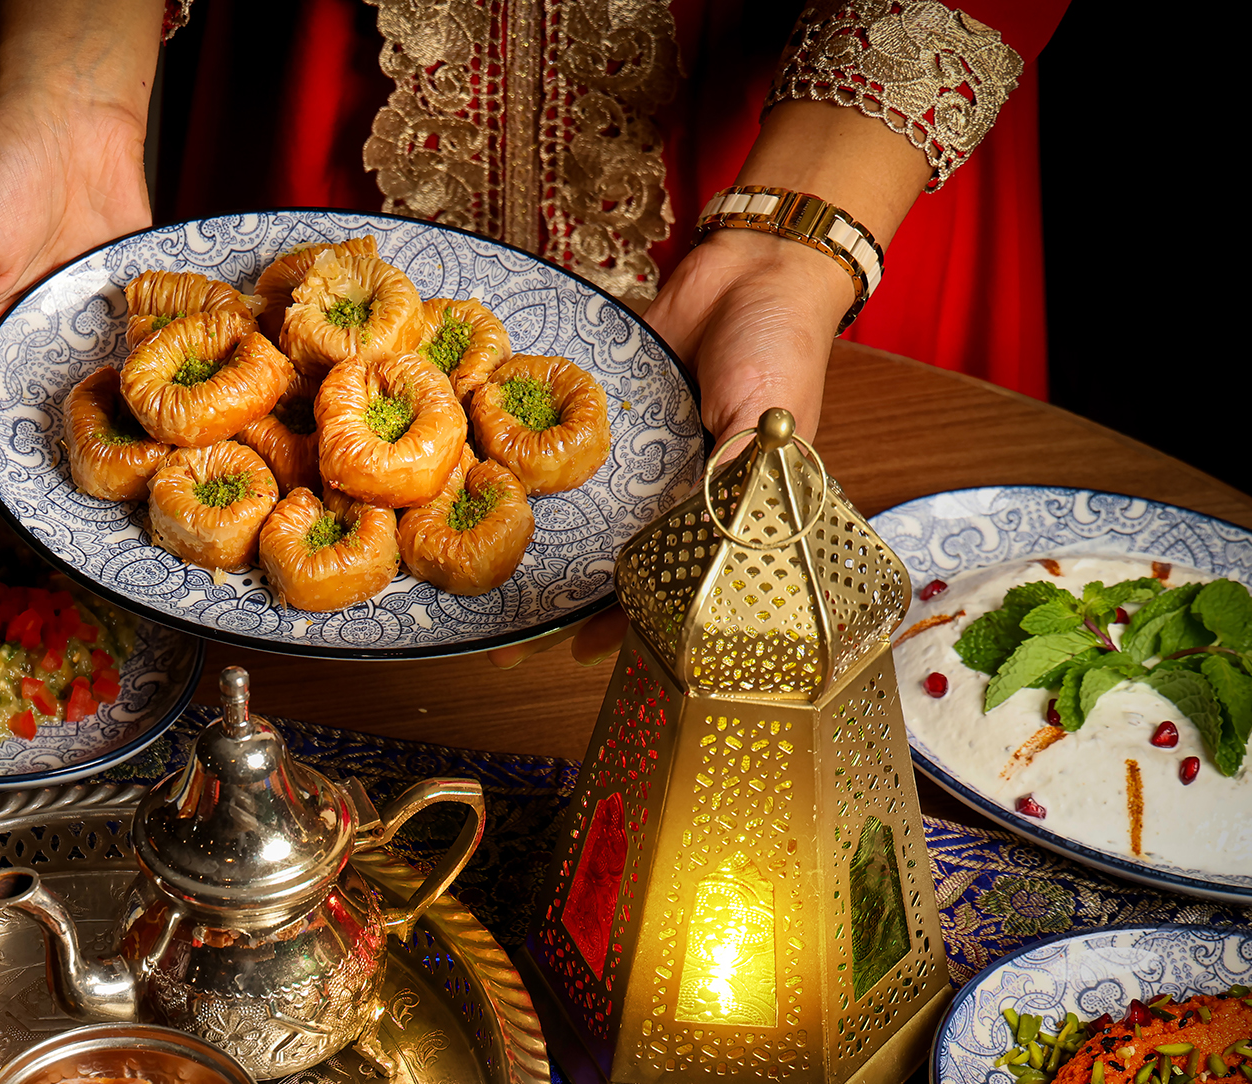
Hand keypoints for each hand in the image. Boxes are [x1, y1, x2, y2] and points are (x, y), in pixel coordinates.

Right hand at [0, 87, 152, 504]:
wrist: (70, 112)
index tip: (12, 514)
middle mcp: (30, 343)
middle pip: (41, 422)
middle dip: (61, 467)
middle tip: (88, 517)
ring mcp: (82, 331)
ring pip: (97, 402)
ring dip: (116, 440)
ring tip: (141, 488)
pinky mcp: (131, 312)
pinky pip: (144, 361)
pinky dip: (159, 392)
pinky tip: (182, 429)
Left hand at [488, 234, 850, 671]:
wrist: (754, 265)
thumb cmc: (781, 343)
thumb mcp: (770, 410)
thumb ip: (741, 462)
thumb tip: (713, 516)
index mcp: (714, 507)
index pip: (663, 579)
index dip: (622, 617)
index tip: (573, 651)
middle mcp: (662, 487)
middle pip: (602, 555)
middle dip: (553, 593)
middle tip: (498, 633)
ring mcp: (625, 452)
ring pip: (569, 506)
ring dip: (526, 536)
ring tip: (470, 573)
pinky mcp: (593, 407)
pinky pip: (551, 438)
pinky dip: (518, 457)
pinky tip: (475, 481)